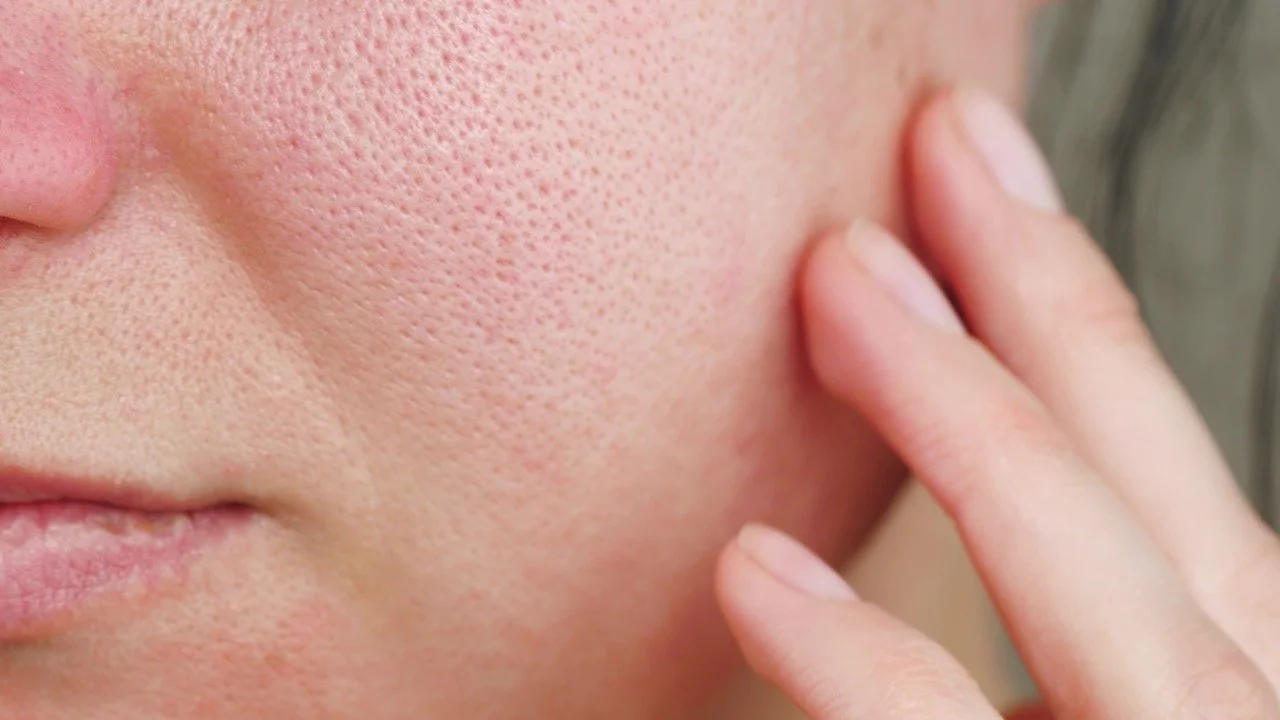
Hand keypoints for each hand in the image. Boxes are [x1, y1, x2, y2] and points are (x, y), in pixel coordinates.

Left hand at [715, 88, 1279, 719]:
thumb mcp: (1101, 706)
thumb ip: (1058, 627)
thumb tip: (946, 467)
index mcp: (1238, 674)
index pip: (1170, 483)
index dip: (1075, 318)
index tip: (980, 176)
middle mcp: (1235, 713)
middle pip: (1154, 490)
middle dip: (1046, 304)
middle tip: (936, 150)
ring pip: (1091, 586)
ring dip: (963, 414)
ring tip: (844, 285)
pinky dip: (857, 661)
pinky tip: (755, 567)